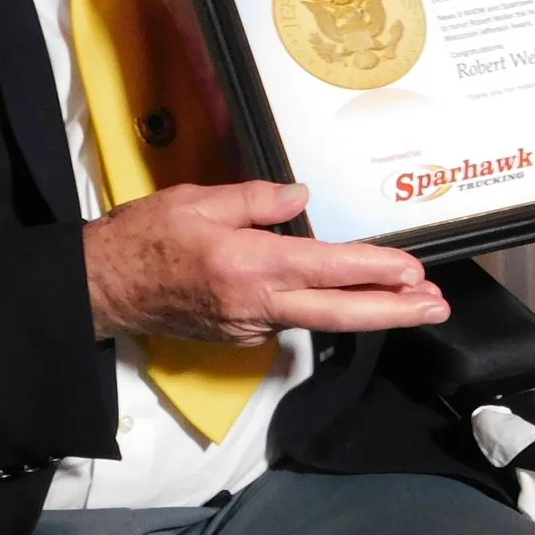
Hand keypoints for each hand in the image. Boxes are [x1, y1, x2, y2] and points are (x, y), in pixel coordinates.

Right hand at [82, 180, 448, 343]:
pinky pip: (287, 318)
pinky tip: (342, 294)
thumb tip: (302, 198)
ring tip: (408, 299)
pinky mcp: (238, 335)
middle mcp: (256, 305)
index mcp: (251, 266)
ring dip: (366, 310)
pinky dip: (319, 307)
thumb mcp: (199, 200)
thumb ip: (257, 200)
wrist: (100, 289)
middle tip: (435, 305)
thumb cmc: (143, 239)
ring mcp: (248, 327)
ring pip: (318, 320)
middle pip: (339, 314)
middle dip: (394, 311)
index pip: (328, 270)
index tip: (413, 272)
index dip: (376, 272)